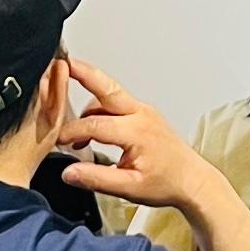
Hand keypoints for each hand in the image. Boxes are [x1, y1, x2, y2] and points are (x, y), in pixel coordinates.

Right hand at [49, 60, 214, 213]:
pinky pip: (115, 104)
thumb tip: (69, 173)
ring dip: (86, 100)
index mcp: (138, 132)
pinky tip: (88, 130)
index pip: (95, 125)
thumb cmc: (167, 183)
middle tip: (62, 62)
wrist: (192, 180)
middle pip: (106, 87)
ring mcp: (143, 111)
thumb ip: (96, 179)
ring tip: (67, 116)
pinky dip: (97, 111)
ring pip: (109, 95)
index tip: (57, 141)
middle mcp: (141, 114)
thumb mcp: (130, 188)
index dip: (71, 132)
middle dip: (82, 72)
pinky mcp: (143, 114)